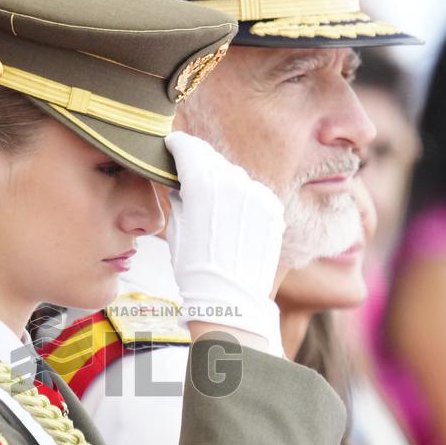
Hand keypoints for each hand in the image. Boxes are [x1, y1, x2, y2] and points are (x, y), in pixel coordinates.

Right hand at [165, 131, 284, 353]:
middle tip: (188, 170)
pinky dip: (241, 198)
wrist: (230, 299)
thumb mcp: (176, 228)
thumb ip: (180, 197)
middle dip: (199, 163)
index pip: (189, 148)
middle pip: (213, 160)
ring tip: (211, 201)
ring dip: (222, 181)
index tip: (172, 145)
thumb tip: (180, 184)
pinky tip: (232, 216)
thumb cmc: (194, 268)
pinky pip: (253, 194)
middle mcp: (234, 182)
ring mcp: (258, 195)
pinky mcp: (273, 209)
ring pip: (235, 176)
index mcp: (203, 183)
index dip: (178, 145)